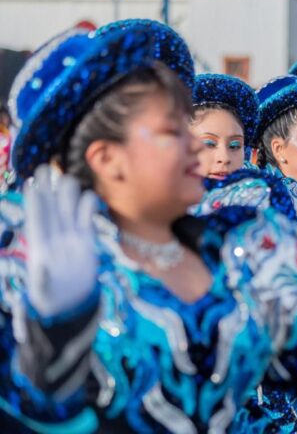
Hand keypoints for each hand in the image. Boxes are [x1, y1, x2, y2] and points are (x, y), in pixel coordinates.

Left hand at [24, 166, 98, 317]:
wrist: (71, 302)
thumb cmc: (50, 297)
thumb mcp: (42, 292)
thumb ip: (40, 279)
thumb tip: (39, 265)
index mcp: (40, 245)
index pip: (37, 219)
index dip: (35, 201)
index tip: (32, 183)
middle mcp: (55, 235)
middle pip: (51, 206)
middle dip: (48, 187)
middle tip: (46, 168)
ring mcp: (71, 234)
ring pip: (69, 207)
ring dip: (69, 194)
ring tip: (69, 182)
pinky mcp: (87, 237)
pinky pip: (87, 216)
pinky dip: (89, 206)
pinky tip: (90, 199)